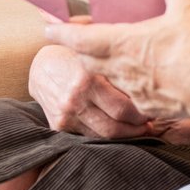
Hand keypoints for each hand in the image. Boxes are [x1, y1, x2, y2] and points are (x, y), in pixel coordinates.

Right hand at [28, 43, 152, 139]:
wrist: (39, 67)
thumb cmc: (73, 56)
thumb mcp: (92, 52)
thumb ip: (113, 60)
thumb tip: (145, 67)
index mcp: (88, 78)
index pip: (124, 106)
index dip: (142, 113)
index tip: (150, 111)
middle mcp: (76, 98)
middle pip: (116, 125)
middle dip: (137, 128)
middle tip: (148, 124)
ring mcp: (66, 114)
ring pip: (103, 136)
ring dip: (124, 136)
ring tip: (136, 130)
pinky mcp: (59, 125)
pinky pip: (88, 137)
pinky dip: (105, 137)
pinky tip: (116, 131)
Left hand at [46, 0, 189, 137]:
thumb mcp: (188, 11)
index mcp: (124, 44)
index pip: (79, 39)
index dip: (60, 33)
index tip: (47, 29)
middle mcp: (121, 69)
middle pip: (87, 60)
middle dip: (79, 50)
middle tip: (79, 41)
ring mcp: (133, 91)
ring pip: (107, 78)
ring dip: (104, 67)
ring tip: (113, 57)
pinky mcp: (148, 107)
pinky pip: (130, 96)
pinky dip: (130, 85)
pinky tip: (144, 79)